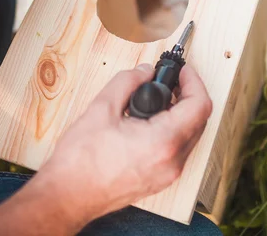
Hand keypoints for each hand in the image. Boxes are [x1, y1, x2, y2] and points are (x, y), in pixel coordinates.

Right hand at [36, 64, 212, 226]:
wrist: (67, 197)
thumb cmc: (80, 161)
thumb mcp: (102, 108)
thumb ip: (128, 82)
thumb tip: (145, 71)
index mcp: (163, 142)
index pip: (199, 105)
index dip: (194, 81)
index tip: (183, 71)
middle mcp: (173, 161)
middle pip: (199, 120)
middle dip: (187, 95)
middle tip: (169, 81)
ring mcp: (168, 174)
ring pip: (190, 136)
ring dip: (181, 114)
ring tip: (157, 99)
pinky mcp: (160, 180)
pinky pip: (178, 150)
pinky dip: (172, 130)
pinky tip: (150, 121)